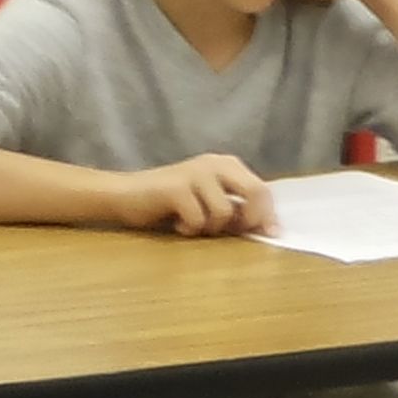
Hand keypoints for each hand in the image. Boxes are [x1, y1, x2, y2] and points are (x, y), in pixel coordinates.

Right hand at [118, 153, 276, 237]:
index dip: (268, 215)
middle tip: (233, 231)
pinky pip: (198, 219)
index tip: (271, 234)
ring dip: (211, 228)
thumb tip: (268, 229)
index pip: (262, 189)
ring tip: (193, 224)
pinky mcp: (176, 187)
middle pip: (255, 192)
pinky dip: (189, 229)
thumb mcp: (210, 203)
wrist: (125, 195)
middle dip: (250, 219)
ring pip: (224, 212)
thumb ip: (236, 210)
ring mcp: (195, 172)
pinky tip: (177, 223)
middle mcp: (215, 163)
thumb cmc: (171, 204)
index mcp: (227, 165)